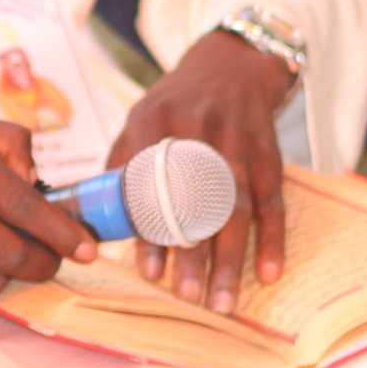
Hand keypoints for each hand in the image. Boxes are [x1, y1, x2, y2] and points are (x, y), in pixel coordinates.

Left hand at [106, 27, 296, 313]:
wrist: (230, 66)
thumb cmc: (175, 105)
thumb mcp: (139, 119)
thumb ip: (120, 165)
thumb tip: (93, 223)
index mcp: (155, 120)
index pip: (151, 184)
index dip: (150, 229)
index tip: (149, 272)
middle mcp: (198, 129)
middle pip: (197, 200)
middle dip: (194, 253)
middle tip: (187, 297)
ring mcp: (238, 142)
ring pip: (237, 206)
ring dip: (231, 258)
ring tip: (223, 302)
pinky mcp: (269, 153)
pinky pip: (273, 201)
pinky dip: (273, 240)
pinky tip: (268, 274)